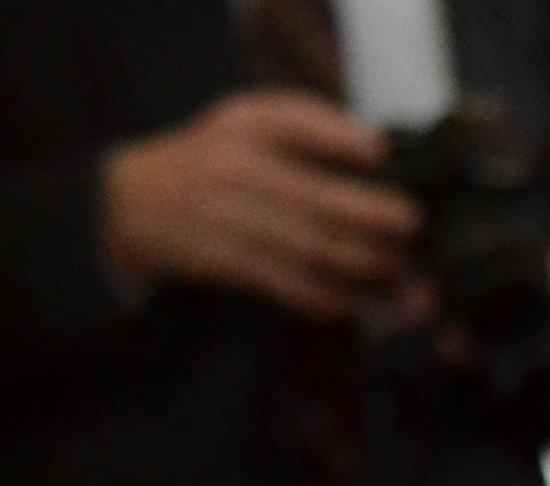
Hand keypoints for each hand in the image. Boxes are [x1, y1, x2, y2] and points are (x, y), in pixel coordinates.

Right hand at [102, 89, 420, 322]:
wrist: (134, 201)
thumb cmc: (216, 158)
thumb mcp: (251, 119)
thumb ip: (312, 124)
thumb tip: (378, 151)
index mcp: (249, 125)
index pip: (301, 123)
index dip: (347, 141)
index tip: (383, 157)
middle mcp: (237, 169)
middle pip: (320, 201)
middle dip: (377, 221)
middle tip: (415, 231)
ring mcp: (229, 219)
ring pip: (311, 249)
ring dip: (367, 268)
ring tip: (406, 278)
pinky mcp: (226, 262)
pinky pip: (289, 285)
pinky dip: (332, 297)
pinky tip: (363, 302)